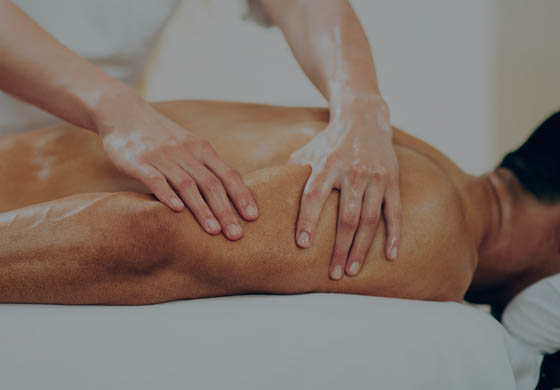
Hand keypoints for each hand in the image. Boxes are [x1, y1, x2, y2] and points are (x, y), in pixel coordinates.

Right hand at [95, 93, 258, 239]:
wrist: (123, 112)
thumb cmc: (160, 137)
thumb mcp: (188, 145)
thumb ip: (205, 167)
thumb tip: (228, 196)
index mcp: (201, 148)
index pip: (228, 174)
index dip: (242, 196)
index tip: (253, 217)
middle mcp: (185, 151)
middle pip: (211, 184)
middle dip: (226, 211)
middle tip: (236, 235)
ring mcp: (162, 156)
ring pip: (187, 184)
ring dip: (202, 209)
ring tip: (213, 231)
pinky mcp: (138, 160)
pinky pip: (155, 179)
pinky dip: (167, 194)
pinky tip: (177, 211)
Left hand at [290, 95, 400, 279]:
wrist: (364, 118)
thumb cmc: (328, 142)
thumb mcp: (306, 152)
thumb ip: (288, 175)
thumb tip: (255, 195)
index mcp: (327, 164)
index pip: (314, 195)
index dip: (308, 220)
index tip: (302, 244)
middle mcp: (353, 171)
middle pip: (346, 216)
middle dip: (339, 248)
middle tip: (332, 274)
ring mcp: (375, 177)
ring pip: (370, 220)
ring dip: (361, 248)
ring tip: (352, 271)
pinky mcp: (392, 181)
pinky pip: (395, 212)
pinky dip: (394, 235)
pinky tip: (390, 256)